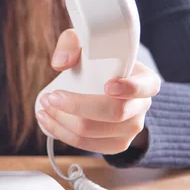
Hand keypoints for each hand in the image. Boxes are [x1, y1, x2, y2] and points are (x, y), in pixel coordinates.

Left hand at [36, 29, 160, 154]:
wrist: (103, 86)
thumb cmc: (98, 62)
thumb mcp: (88, 44)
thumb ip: (72, 43)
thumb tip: (60, 63)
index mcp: (146, 80)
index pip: (146, 86)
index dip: (129, 88)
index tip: (108, 85)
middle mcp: (142, 106)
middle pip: (113, 113)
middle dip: (76, 106)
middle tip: (50, 97)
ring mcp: (130, 129)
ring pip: (93, 132)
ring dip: (61, 122)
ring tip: (43, 107)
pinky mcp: (115, 145)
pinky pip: (87, 145)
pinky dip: (62, 134)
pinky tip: (47, 122)